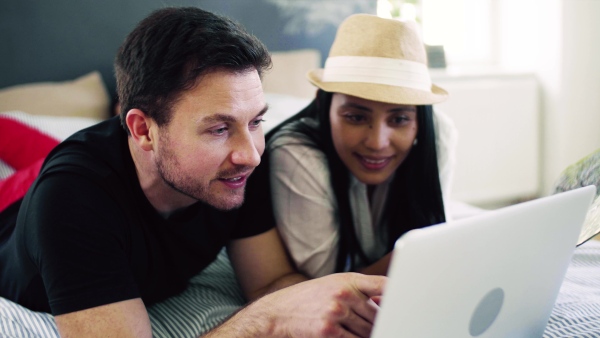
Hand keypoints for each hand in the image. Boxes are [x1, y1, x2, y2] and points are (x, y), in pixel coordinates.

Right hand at [206, 272, 385, 336]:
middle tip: (383, 326)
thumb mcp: (332, 286)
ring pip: (368, 331)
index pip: (384, 285)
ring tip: (357, 330)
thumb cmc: (306, 300)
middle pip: (378, 315)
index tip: (411, 301)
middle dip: (380, 324)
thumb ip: (358, 292)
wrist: (277, 313)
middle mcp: (343, 294)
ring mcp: (336, 313)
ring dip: (369, 335)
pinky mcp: (329, 332)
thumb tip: (385, 304)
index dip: (399, 294)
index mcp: (347, 280)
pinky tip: (349, 336)